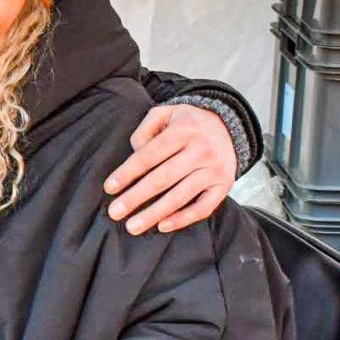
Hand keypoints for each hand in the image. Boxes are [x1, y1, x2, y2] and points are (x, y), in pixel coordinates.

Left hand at [103, 103, 234, 233]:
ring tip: (132, 226)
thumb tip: (135, 153)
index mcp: (184, 130)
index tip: (110, 188)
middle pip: (163, 178)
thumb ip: (145, 129)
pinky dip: (183, 219)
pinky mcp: (224, 185)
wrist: (229, 125)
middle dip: (136, 197)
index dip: (128, 172)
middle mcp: (202, 150)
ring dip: (154, 214)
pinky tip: (162, 226)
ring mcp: (214, 169)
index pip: (150, 155)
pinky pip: (204, 207)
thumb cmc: (187, 123)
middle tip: (114, 212)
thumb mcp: (166, 113)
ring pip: (180, 196)